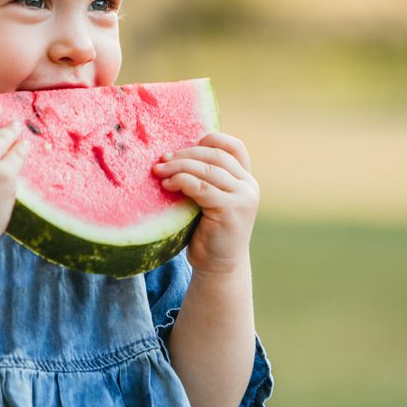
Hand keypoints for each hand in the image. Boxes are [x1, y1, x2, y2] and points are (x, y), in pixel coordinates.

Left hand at [152, 132, 258, 274]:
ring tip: (158, 171)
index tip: (184, 146)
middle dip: (185, 153)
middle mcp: (248, 185)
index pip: (234, 147)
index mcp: (245, 179)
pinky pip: (202, 187)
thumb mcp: (210, 200)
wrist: (219, 266)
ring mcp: (243, 197)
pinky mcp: (231, 210)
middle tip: (161, 159)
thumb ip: (204, 179)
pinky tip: (167, 186)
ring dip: (179, 167)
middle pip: (216, 155)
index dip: (211, 139)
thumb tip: (172, 154)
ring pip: (207, 169)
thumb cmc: (208, 232)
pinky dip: (182, 182)